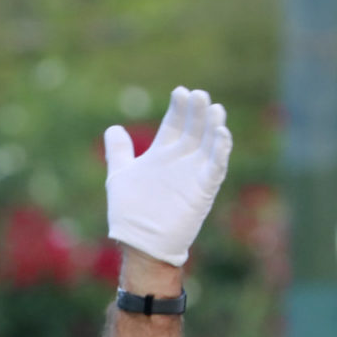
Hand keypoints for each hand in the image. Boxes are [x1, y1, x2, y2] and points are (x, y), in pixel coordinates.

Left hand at [103, 86, 233, 268]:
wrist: (140, 244)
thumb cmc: (130, 214)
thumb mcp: (119, 176)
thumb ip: (119, 152)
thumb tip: (114, 128)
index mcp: (162, 154)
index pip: (175, 124)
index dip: (179, 108)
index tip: (181, 92)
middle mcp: (180, 161)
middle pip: (194, 129)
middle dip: (197, 112)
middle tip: (199, 95)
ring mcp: (193, 174)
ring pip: (208, 145)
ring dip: (213, 127)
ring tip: (215, 109)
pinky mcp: (203, 190)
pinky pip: (215, 168)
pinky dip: (220, 151)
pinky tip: (222, 134)